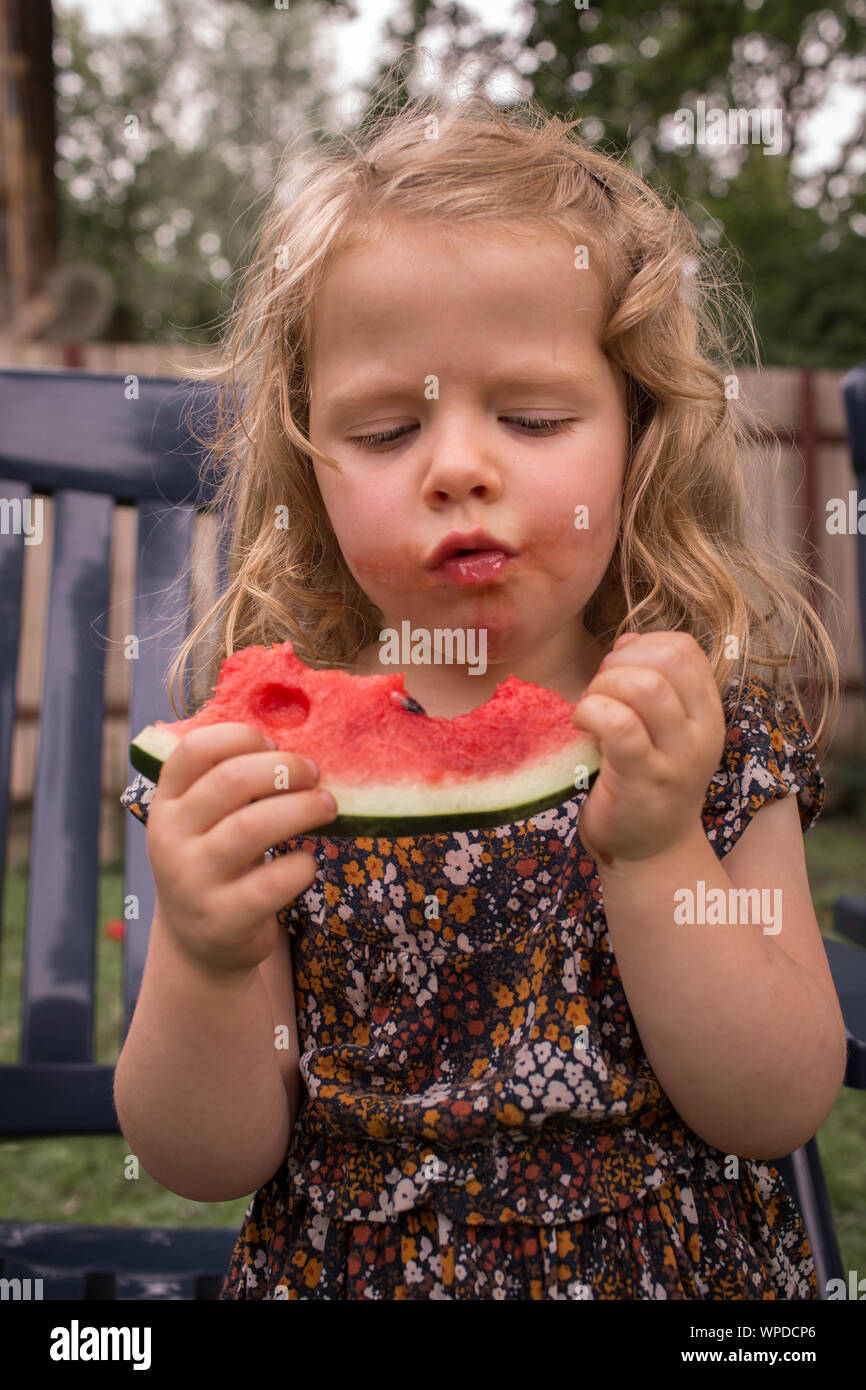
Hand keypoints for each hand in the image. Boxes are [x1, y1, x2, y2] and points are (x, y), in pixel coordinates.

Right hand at [145, 723, 337, 978]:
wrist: (200, 943)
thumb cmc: (217, 863)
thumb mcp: (207, 823)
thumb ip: (233, 786)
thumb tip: (297, 746)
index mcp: (166, 804)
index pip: (193, 751)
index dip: (239, 737)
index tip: (273, 744)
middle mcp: (170, 839)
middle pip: (229, 781)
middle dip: (283, 769)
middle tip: (314, 773)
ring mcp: (192, 881)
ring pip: (250, 828)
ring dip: (300, 809)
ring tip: (327, 806)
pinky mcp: (222, 919)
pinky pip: (270, 884)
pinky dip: (300, 866)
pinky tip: (309, 862)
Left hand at [572, 631, 725, 866]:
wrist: (650, 852)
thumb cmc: (644, 781)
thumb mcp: (660, 728)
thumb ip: (650, 680)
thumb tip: (629, 639)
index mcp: (707, 712)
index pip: (684, 648)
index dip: (640, 647)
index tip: (616, 673)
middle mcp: (702, 732)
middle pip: (665, 659)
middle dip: (618, 664)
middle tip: (598, 694)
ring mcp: (676, 758)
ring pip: (644, 686)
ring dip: (603, 688)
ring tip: (591, 710)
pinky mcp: (643, 781)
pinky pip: (619, 724)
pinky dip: (591, 712)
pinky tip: (582, 725)